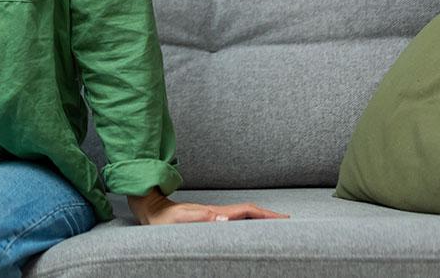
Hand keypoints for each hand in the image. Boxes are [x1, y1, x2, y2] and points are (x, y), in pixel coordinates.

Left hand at [134, 194, 290, 225]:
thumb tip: (223, 219)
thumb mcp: (182, 219)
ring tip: (276, 226)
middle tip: (288, 223)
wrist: (152, 210)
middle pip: (249, 213)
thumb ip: (200, 218)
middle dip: (269, 217)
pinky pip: (234, 222)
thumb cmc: (165, 219)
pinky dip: (247, 224)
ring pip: (243, 217)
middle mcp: (218, 213)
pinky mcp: (208, 220)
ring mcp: (214, 216)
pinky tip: (250, 229)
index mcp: (216, 213)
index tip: (284, 219)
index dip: (266, 215)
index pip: (247, 212)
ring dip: (260, 220)